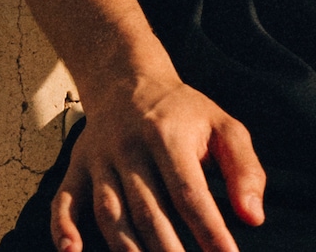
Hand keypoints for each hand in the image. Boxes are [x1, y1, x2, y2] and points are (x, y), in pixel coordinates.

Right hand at [51, 74, 264, 251]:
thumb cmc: (184, 112)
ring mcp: (99, 158)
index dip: (208, 229)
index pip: (189, 191)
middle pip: (148, 209)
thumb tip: (253, 217)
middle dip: (169, 250)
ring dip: (127, 250)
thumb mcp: (223, 126)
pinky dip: (62, 228)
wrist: (128, 79)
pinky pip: (64, 200)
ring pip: (110, 212)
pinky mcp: (77, 167)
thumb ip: (244, 168)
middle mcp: (129, 147)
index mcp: (168, 134)